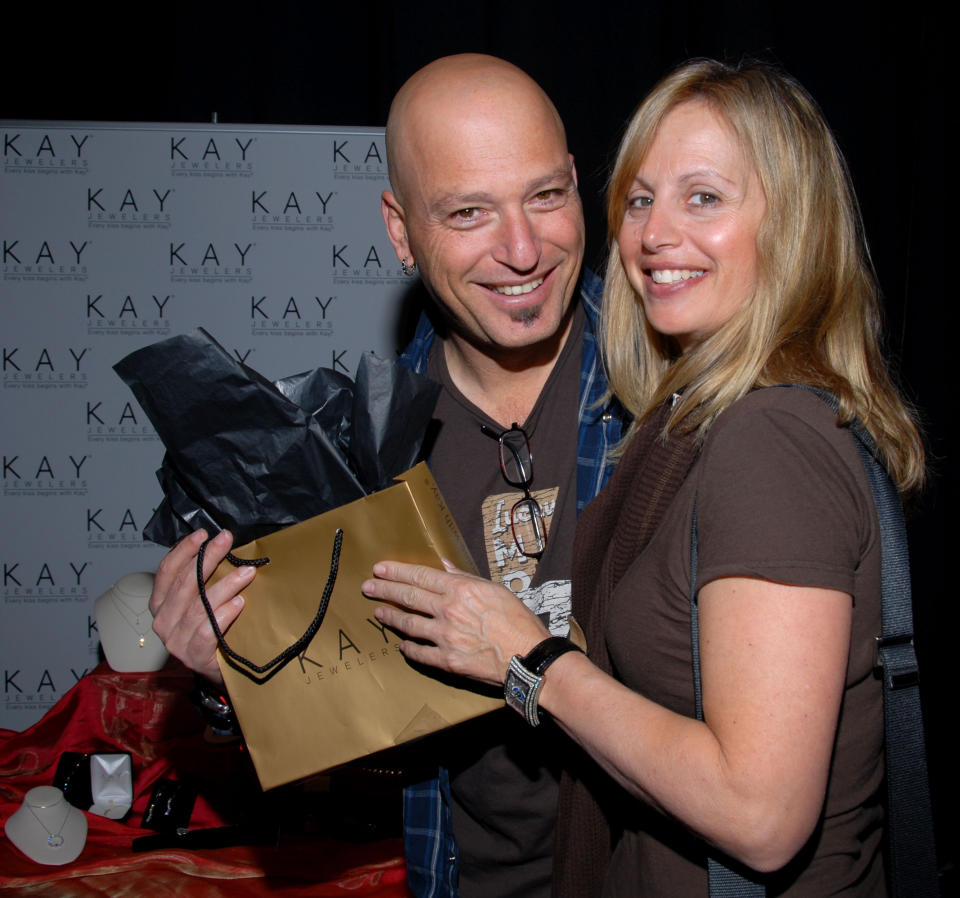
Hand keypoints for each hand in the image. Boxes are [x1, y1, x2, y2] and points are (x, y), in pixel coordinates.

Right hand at [149, 529, 253, 682]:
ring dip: (225, 586)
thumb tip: (224, 548)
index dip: (183, 550)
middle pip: (185, 583)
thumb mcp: (201, 601)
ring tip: (246, 572)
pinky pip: (206, 631)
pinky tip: (239, 604)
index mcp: (161, 603)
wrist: (218, 670)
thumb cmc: (211, 629)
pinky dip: (223, 615)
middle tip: (226, 540)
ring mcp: (176, 640)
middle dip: (207, 558)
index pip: (167, 571)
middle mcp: (163, 621)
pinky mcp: (193, 656)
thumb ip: (204, 580)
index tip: (203, 534)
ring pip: (199, 606)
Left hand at [362, 560, 549, 686]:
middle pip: (408, 597)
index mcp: (460, 590)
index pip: (420, 576)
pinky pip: (420, 653)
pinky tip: (402, 645)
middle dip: (385, 590)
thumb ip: (465, 578)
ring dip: (391, 617)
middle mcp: (448, 611)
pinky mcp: (447, 661)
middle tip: (368, 587)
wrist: (528, 656)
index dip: (397, 571)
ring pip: (408, 624)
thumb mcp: (494, 589)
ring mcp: (445, 637)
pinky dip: (409, 648)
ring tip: (379, 613)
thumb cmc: (517, 621)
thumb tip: (444, 566)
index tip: (380, 569)